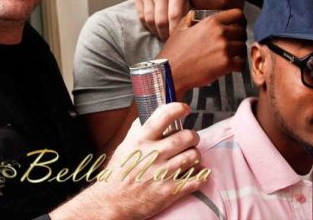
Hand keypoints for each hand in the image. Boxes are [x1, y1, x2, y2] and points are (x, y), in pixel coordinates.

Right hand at [50, 103, 201, 219]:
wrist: (111, 203)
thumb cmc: (117, 174)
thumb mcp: (124, 147)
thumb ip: (138, 131)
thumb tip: (149, 115)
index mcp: (141, 141)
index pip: (163, 116)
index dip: (177, 108)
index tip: (184, 108)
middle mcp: (153, 154)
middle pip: (186, 137)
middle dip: (193, 136)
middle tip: (191, 138)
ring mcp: (163, 173)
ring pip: (193, 156)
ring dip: (195, 155)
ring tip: (190, 156)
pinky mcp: (170, 191)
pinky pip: (196, 178)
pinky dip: (201, 175)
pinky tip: (197, 173)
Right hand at [135, 0, 188, 40]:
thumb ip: (187, 11)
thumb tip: (188, 30)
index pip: (174, 15)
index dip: (174, 31)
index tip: (176, 40)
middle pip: (161, 20)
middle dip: (164, 34)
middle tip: (168, 40)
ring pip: (150, 20)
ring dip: (156, 31)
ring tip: (161, 35)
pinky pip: (142, 17)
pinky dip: (148, 26)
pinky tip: (153, 27)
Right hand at [157, 8, 246, 94]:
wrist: (171, 72)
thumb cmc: (174, 52)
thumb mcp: (180, 28)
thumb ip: (190, 18)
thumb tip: (193, 14)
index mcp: (211, 22)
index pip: (238, 14)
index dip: (240, 21)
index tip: (239, 26)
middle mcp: (220, 32)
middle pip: (242, 32)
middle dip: (239, 38)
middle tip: (233, 45)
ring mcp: (224, 48)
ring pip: (243, 48)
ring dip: (239, 53)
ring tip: (231, 56)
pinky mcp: (226, 64)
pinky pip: (242, 63)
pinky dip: (238, 66)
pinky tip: (231, 67)